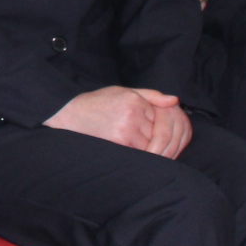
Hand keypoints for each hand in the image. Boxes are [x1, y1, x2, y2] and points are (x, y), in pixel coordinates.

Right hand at [45, 86, 189, 157]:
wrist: (69, 114)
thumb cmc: (97, 103)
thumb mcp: (123, 92)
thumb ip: (151, 95)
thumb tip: (175, 101)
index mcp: (136, 100)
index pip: (163, 116)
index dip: (161, 126)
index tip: (155, 131)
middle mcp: (134, 113)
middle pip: (160, 132)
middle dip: (158, 139)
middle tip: (150, 142)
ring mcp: (128, 128)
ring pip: (153, 144)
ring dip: (151, 149)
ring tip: (139, 146)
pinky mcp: (121, 142)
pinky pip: (141, 152)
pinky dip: (141, 154)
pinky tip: (132, 151)